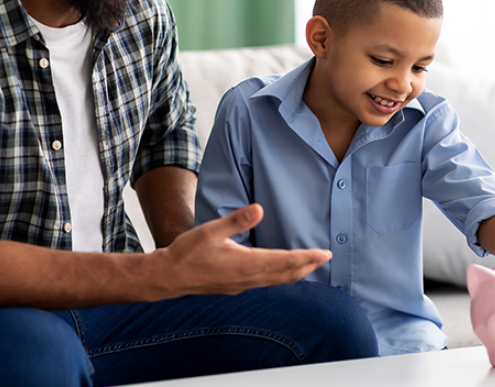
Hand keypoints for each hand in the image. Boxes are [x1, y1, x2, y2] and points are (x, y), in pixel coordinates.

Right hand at [153, 203, 331, 296]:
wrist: (169, 277)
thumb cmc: (188, 252)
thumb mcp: (211, 230)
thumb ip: (237, 220)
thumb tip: (259, 208)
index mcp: (246, 264)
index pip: (285, 261)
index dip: (307, 257)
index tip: (325, 253)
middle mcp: (248, 278)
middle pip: (286, 274)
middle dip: (308, 265)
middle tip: (326, 258)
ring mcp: (242, 285)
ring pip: (277, 281)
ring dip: (296, 273)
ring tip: (310, 265)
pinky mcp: (235, 286)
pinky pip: (266, 284)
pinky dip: (280, 277)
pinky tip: (279, 273)